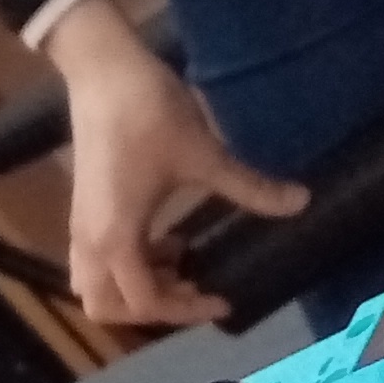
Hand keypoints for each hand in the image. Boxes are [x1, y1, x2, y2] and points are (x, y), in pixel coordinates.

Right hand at [44, 0, 308, 328]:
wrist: (102, 71)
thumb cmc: (148, 113)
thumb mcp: (205, 154)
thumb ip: (250, 187)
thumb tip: (301, 202)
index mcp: (117, 237)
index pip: (146, 301)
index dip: (186, 311)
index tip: (224, 299)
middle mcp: (91, 242)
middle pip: (106, 307)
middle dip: (150, 308)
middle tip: (194, 287)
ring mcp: (81, 227)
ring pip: (94, 287)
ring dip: (133, 289)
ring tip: (177, 264)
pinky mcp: (83, 211)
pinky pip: (95, 262)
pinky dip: (125, 267)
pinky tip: (162, 238)